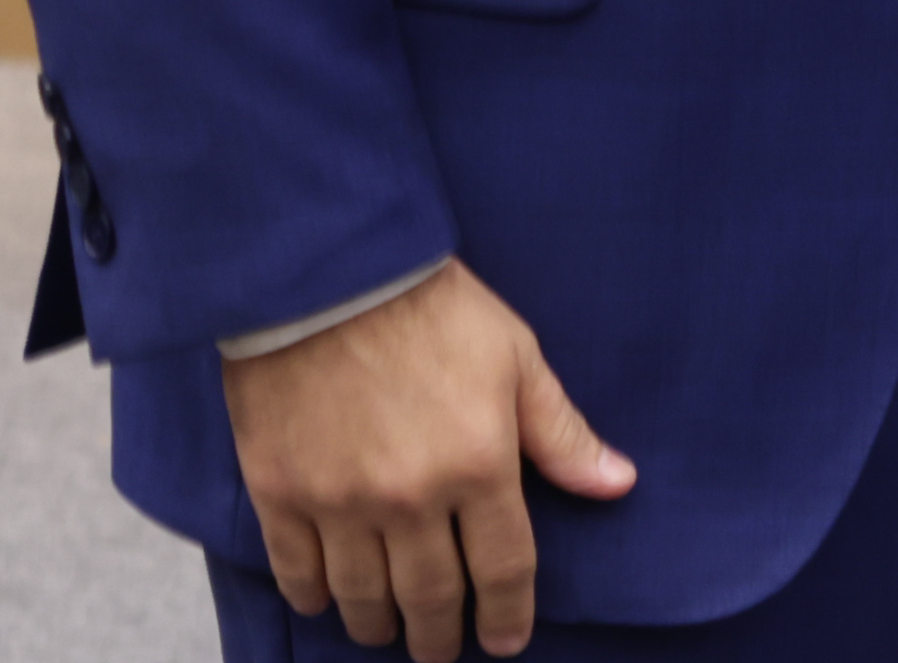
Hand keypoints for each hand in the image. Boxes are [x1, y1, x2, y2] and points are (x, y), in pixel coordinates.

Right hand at [222, 261, 632, 661]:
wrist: (328, 273)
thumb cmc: (434, 308)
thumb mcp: (517, 358)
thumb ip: (561, 433)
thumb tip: (617, 484)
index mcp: (479, 465)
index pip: (504, 568)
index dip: (507, 615)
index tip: (505, 642)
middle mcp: (410, 499)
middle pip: (430, 596)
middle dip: (439, 636)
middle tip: (441, 651)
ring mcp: (340, 502)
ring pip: (362, 595)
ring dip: (378, 623)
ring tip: (388, 632)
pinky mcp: (280, 492)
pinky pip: (296, 569)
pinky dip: (311, 596)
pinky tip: (323, 604)